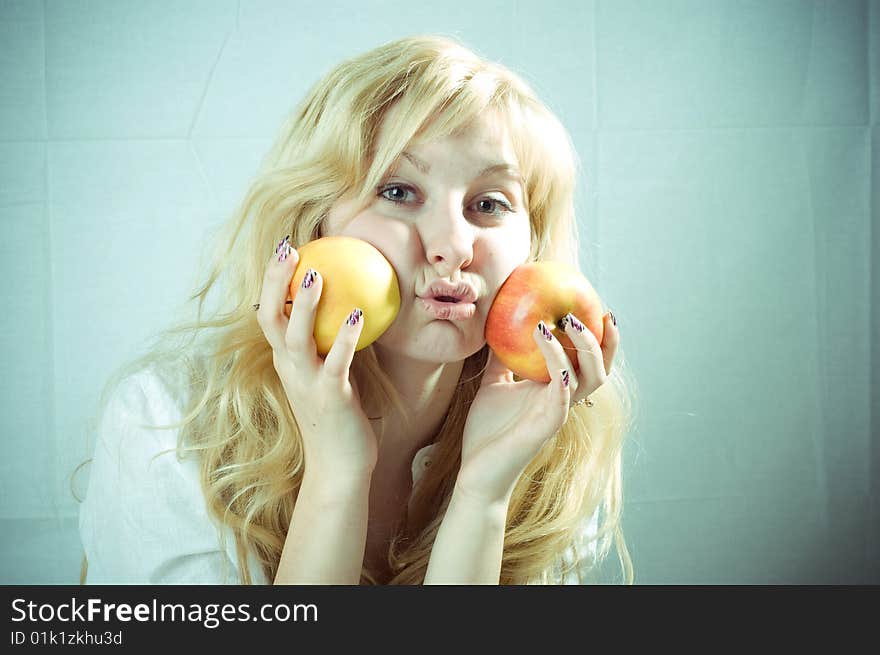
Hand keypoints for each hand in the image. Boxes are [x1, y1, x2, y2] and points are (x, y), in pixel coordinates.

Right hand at [256, 237, 378, 481]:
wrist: (339, 467)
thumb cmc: (339, 417)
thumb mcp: (329, 374)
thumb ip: (330, 345)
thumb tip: (350, 308)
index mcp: (286, 361)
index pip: (270, 314)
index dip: (271, 281)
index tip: (283, 249)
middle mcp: (289, 369)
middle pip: (271, 318)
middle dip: (274, 281)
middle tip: (286, 247)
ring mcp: (306, 383)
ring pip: (297, 338)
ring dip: (303, 305)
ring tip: (314, 274)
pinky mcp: (329, 397)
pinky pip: (336, 362)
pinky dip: (344, 338)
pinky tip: (357, 314)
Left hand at [456, 312, 619, 504]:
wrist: (477, 471)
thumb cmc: (488, 431)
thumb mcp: (493, 384)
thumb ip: (502, 359)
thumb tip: (496, 325)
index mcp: (555, 390)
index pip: (587, 362)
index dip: (599, 338)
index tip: (596, 308)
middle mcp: (563, 400)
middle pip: (601, 369)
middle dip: (607, 340)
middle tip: (599, 312)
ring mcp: (558, 413)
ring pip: (590, 378)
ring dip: (583, 347)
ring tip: (568, 320)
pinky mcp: (547, 425)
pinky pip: (561, 391)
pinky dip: (557, 364)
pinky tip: (544, 340)